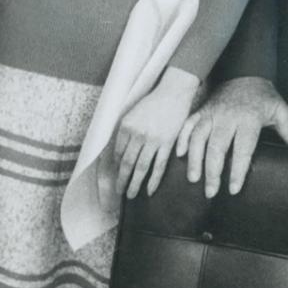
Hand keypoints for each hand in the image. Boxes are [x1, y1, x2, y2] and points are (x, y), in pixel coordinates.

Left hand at [114, 69, 201, 199]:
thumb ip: (125, 131)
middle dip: (122, 180)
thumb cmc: (153, 102)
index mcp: (126, 126)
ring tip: (130, 195)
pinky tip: (149, 191)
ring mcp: (153, 140)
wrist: (173, 93)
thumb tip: (118, 151)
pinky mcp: (168, 143)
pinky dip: (153, 180)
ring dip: (134, 184)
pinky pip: (159, 166)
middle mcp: (138, 134)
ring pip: (141, 168)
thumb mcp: (133, 113)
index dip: (115, 166)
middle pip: (127, 163)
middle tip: (118, 192)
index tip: (114, 176)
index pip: (118, 152)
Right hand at [176, 76, 287, 197]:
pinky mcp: (203, 110)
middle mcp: (228, 117)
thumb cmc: (265, 96)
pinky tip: (180, 154)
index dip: (237, 170)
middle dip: (212, 171)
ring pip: (199, 137)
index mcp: (249, 119)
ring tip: (193, 179)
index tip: (232, 188)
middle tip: (211, 192)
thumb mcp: (281, 110)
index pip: (242, 149)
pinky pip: (189, 124)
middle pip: (216, 147)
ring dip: (194, 159)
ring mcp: (213, 112)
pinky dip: (183, 138)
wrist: (246, 71)